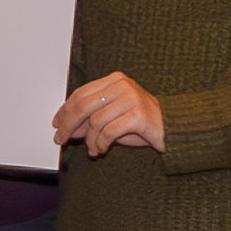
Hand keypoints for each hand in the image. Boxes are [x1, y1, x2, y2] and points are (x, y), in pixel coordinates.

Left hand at [50, 72, 166, 157]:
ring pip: (95, 121)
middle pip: (84, 105)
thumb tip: (67, 128)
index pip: (81, 93)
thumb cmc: (141, 123)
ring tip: (92, 149)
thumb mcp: (112, 119)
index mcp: (114, 80)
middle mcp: (122, 85)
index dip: (65, 110)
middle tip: (61, 139)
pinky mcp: (138, 115)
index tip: (56, 123)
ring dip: (89, 140)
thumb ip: (90, 120)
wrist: (173, 128)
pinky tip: (101, 149)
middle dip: (69, 125)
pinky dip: (101, 143)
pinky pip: (109, 131)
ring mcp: (131, 98)